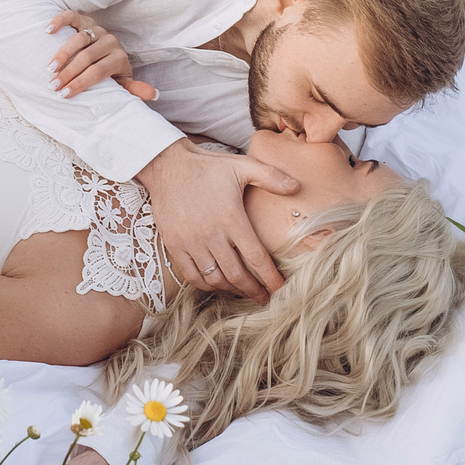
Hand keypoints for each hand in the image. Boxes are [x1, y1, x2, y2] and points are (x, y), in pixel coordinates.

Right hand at [47, 11, 156, 100]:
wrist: (108, 50)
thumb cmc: (110, 72)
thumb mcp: (122, 82)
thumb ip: (133, 89)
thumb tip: (153, 94)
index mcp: (119, 57)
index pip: (98, 71)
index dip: (81, 82)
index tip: (65, 94)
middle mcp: (109, 41)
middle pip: (87, 57)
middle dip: (68, 72)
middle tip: (53, 85)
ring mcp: (97, 29)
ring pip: (79, 39)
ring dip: (62, 53)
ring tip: (49, 68)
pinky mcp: (85, 20)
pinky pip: (72, 17)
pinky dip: (59, 22)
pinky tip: (47, 31)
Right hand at [135, 139, 299, 299]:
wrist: (167, 165)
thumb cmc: (208, 166)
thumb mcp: (242, 166)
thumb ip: (271, 177)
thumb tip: (297, 188)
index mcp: (231, 217)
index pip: (256, 257)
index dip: (270, 278)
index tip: (280, 289)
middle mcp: (211, 234)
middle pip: (236, 274)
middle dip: (254, 291)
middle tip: (265, 299)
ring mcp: (190, 242)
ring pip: (214, 279)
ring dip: (231, 290)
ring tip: (243, 292)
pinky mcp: (174, 245)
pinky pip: (192, 275)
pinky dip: (206, 285)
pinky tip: (217, 284)